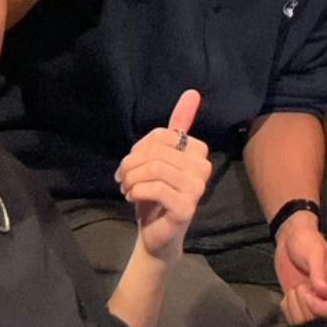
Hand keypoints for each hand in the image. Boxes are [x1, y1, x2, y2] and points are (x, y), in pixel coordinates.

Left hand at [117, 91, 211, 261]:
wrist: (156, 234)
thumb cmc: (157, 194)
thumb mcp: (160, 157)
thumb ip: (178, 126)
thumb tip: (193, 92)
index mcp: (198, 151)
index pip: (162, 136)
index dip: (139, 149)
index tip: (130, 164)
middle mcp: (203, 167)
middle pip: (157, 152)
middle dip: (131, 165)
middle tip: (122, 179)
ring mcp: (197, 188)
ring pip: (155, 169)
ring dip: (132, 179)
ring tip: (126, 188)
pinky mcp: (187, 207)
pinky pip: (155, 188)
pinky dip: (137, 191)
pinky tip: (132, 197)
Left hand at [274, 217, 326, 326]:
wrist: (291, 238)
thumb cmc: (306, 240)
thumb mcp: (314, 252)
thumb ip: (318, 272)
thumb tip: (323, 291)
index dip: (319, 307)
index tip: (308, 291)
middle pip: (318, 319)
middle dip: (304, 304)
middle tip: (300, 286)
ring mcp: (312, 300)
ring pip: (304, 321)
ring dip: (294, 306)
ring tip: (295, 288)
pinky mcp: (299, 302)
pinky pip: (293, 318)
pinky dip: (287, 308)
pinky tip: (289, 294)